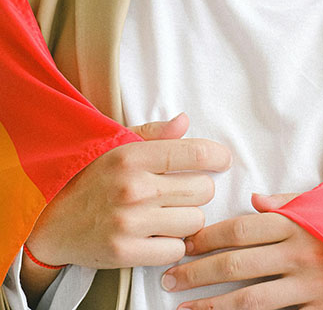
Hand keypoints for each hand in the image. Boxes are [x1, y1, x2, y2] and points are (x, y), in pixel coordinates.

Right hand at [25, 113, 231, 269]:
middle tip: (184, 191)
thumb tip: (185, 121)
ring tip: (169, 213)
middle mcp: (134, 188)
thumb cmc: (88, 177)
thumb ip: (154, 134)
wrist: (48, 219)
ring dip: (188, 218)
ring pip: (194, 221)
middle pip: (203, 190)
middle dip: (200, 190)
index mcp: (133, 156)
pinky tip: (159, 234)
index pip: (194, 154)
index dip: (218, 156)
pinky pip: (175, 250)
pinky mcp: (125, 252)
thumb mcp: (116, 145)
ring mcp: (130, 222)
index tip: (222, 160)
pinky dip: (173, 244)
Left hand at [160, 191, 322, 309]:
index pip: (240, 229)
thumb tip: (253, 198)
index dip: (207, 238)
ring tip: (184, 309)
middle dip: (197, 272)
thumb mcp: (321, 206)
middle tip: (169, 279)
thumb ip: (286, 202)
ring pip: (249, 300)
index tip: (183, 244)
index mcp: (296, 224)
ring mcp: (309, 287)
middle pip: (236, 264)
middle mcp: (299, 255)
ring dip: (211, 306)